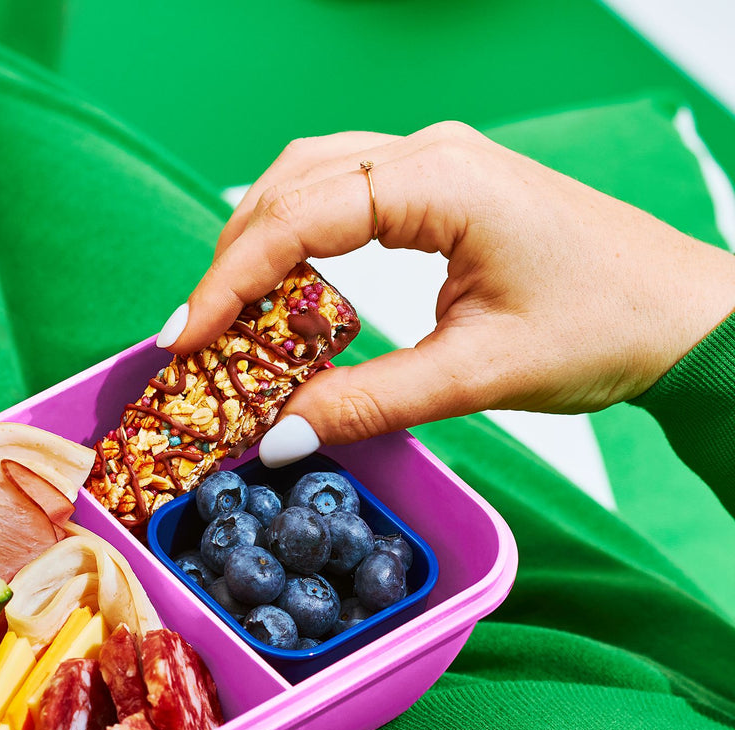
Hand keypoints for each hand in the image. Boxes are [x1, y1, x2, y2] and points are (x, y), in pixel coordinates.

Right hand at [160, 123, 734, 446]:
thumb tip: (276, 436)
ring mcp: (436, 166)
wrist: (680, 314)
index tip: (187, 338)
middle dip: (234, 260)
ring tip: (227, 316)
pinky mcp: (442, 191)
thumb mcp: (476, 375)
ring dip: (261, 244)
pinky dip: (299, 240)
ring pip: (312, 181)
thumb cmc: (603, 328)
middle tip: (196, 337)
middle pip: (292, 185)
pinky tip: (285, 289)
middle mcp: (430, 156)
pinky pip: (344, 196)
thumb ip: (369, 401)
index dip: (232, 279)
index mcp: (441, 182)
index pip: (300, 217)